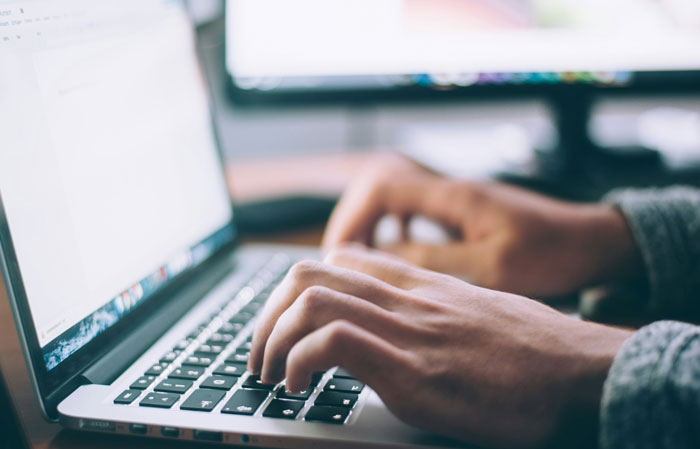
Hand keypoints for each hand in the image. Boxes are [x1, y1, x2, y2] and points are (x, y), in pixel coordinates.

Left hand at [249, 245, 632, 448]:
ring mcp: (408, 331)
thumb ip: (435, 310)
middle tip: (260, 353)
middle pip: (310, 273)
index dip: (298, 288)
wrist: (583, 373)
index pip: (341, 259)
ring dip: (272, 339)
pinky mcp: (413, 371)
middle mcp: (407, 299)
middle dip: (268, 314)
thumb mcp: (478, 313)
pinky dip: (299, 362)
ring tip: (270, 374)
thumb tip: (404, 327)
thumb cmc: (537, 352)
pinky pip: (333, 343)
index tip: (286, 323)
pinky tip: (299, 388)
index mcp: (420, 287)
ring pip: (311, 300)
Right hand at [323, 154, 641, 297]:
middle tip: (342, 259)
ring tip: (359, 258)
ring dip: (370, 224)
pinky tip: (395, 253)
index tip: (340, 253)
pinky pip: (412, 211)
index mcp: (454, 196)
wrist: (591, 242)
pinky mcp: (462, 213)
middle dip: (353, 220)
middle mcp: (449, 190)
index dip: (352, 217)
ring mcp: (455, 200)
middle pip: (379, 186)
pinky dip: (393, 229)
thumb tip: (383, 259)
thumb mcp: (493, 267)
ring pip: (393, 197)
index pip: (382, 187)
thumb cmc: (552, 253)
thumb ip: (435, 260)